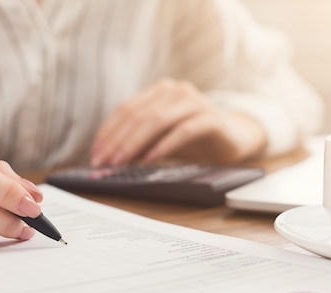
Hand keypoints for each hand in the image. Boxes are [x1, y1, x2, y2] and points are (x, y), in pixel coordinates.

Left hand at [90, 78, 266, 166]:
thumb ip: (138, 142)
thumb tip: (108, 158)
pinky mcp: (211, 118)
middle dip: (117, 141)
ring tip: (122, 163)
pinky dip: (164, 146)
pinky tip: (151, 159)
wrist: (234, 137)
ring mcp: (194, 102)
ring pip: (157, 120)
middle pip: (138, 115)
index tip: (95, 154)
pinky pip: (183, 131)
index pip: (125, 109)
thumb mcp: (160, 139)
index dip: (107, 133)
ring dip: (135, 144)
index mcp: (159, 91)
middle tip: (104, 162)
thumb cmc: (193, 137)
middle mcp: (176, 91)